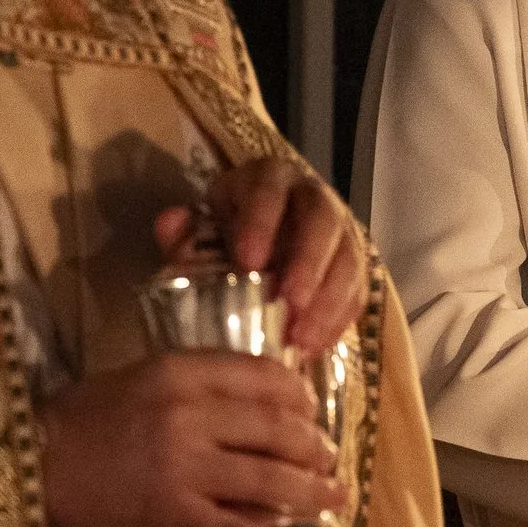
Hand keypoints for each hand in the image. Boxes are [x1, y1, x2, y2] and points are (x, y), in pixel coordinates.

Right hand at [40, 351, 343, 526]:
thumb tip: (254, 401)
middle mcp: (190, 412)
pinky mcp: (173, 515)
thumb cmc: (80, 423)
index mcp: (181, 371)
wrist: (29, 467)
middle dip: (313, 448)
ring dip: (311, 494)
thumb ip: (194, 385)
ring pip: (268, 481)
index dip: (299, 397)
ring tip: (334, 502)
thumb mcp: (139, 380)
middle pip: (276, 429)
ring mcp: (183, 465)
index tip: (313, 411)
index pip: (262, 376)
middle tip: (330, 461)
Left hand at [155, 157, 366, 354]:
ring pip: (348, 258)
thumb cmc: (225, 238)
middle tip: (288, 301)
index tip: (248, 261)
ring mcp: (341, 232)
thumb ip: (185, 232)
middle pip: (322, 221)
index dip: (262, 222)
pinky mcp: (354, 267)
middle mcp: (313, 198)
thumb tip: (170, 224)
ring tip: (301, 338)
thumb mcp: (201, 231)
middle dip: (307, 262)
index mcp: (270, 179)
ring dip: (328, 300)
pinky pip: (357, 292)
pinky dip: (337, 321)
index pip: (270, 190)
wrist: (258, 248)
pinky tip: (313, 347)